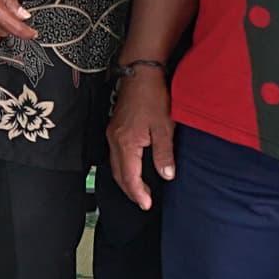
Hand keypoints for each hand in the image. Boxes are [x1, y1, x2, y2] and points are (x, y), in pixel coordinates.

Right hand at [105, 66, 172, 210]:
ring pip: (115, 165)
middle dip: (130, 190)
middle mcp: (114, 140)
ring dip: (126, 180)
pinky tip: (132, 169)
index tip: (147, 204)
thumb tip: (166, 175)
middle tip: (143, 202)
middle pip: (118, 174)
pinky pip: (114, 155)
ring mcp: (112, 134)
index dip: (138, 193)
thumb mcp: (164, 127)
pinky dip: (123, 167)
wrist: (140, 74)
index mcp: (126, 143)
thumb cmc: (153, 98)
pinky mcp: (114, 128)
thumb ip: (164, 153)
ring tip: (139, 190)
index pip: (129, 176)